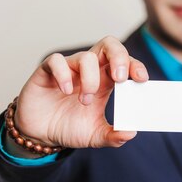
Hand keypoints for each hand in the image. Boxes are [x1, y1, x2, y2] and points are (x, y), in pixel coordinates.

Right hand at [12, 36, 148, 148]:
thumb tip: (131, 133)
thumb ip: (114, 136)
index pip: (125, 63)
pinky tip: (66, 91)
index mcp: (105, 81)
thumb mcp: (95, 136)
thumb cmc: (69, 127)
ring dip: (90, 79)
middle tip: (120, 78)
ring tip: (85, 101)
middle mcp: (89, 70)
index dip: (135, 66)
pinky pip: (56, 61)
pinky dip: (64, 74)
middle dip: (119, 57)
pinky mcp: (47, 71)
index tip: (142, 79)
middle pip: (108, 45)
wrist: (40, 134)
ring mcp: (69, 69)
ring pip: (86, 56)